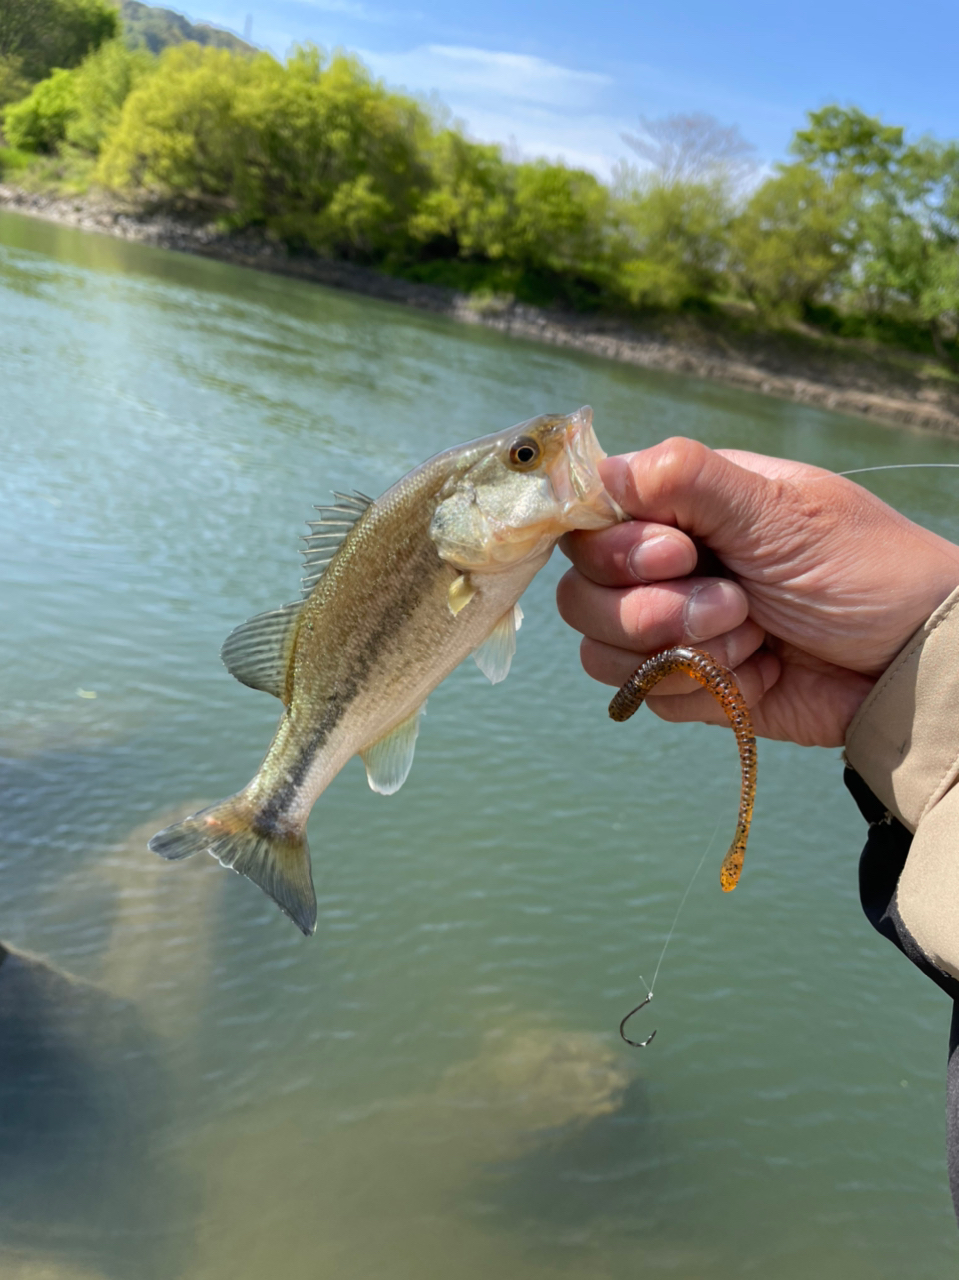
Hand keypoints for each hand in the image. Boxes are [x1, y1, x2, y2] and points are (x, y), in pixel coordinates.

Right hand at [557, 438, 958, 746]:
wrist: (911, 663)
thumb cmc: (863, 569)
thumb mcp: (780, 512)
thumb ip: (688, 480)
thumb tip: (601, 471)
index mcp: (681, 507)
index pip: (590, 520)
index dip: (614, 545)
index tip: (677, 553)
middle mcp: (664, 565)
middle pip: (581, 591)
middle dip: (651, 608)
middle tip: (732, 603)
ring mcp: (672, 628)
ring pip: (600, 650)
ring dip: (678, 649)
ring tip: (751, 638)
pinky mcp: (686, 684)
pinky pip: (643, 696)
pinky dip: (700, 688)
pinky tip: (756, 673)